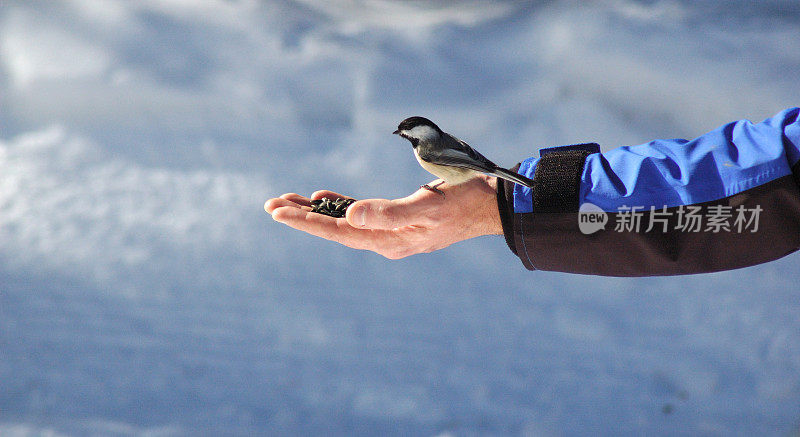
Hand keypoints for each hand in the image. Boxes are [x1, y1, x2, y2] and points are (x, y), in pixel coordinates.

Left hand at [264, 175, 502, 258]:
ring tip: (286, 202)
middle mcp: (385, 240)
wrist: (489, 206)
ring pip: (344, 222)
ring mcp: (391, 231)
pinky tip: (323, 198)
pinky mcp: (397, 219)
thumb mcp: (427, 208)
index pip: (338, 232)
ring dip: (316, 212)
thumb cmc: (463, 203)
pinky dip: (340, 205)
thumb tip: (349, 215)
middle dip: (301, 217)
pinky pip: (360, 215)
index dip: (306, 222)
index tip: (277, 212)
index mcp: (390, 241)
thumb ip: (389, 213)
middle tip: (269, 205)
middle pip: (335, 229)